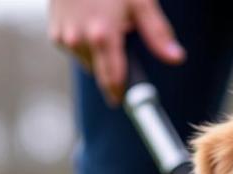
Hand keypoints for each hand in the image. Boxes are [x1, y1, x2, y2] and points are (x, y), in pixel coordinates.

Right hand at [48, 0, 184, 105]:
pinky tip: (90, 29)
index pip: (114, 80)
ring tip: (107, 37)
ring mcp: (65, 38)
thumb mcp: (139, 1)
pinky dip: (85, 47)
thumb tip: (177, 58)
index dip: (122, 94)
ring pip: (88, 64)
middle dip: (112, 78)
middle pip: (101, 75)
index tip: (129, 104)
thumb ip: (157, 33)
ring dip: (99, 59)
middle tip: (122, 74)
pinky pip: (76, 52)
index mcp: (103, 36)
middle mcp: (80, 41)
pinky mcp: (55, 33)